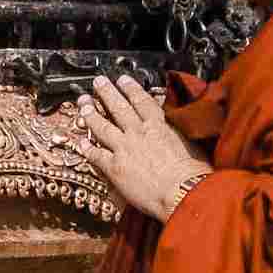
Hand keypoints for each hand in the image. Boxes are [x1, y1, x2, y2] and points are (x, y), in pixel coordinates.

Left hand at [73, 75, 208, 223]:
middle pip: (118, 108)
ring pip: (102, 127)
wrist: (182, 192)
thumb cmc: (193, 173)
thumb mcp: (192, 143)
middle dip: (106, 92)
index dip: (130, 88)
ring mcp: (124, 148)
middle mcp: (138, 133)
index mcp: (159, 125)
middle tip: (98, 82)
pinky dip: (86, 149)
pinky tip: (80, 143)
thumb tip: (181, 127)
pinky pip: (96, 155)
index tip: (122, 79)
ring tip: (83, 105)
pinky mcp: (114, 167)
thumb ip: (179, 132)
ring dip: (91, 114)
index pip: (141, 100)